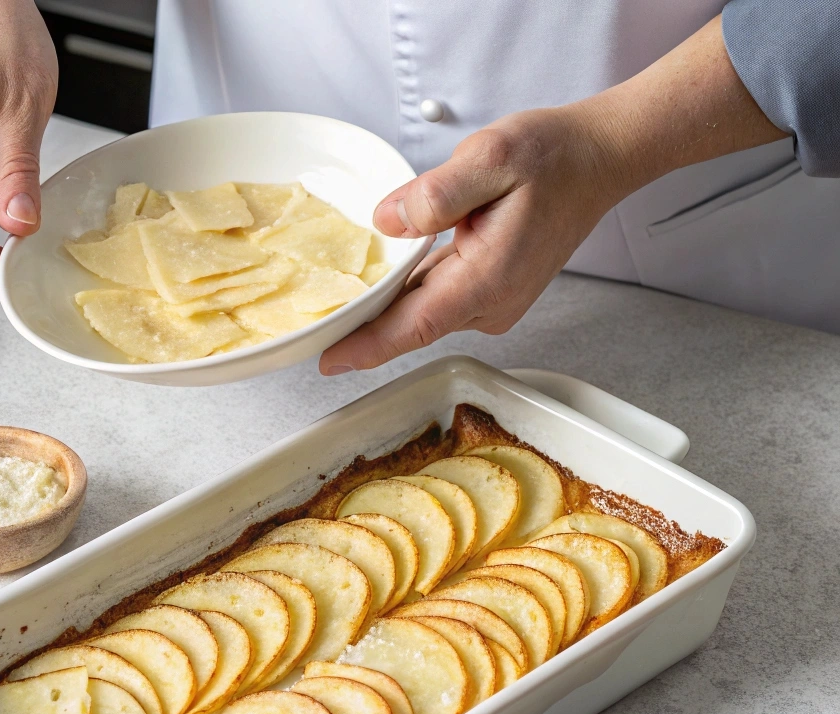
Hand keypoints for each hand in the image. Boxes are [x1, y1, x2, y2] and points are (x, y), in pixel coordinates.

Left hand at [319, 15, 785, 374]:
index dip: (369, 346)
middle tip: (313, 324)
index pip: (415, 325)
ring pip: (423, 313)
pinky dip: (408, 294)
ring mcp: (492, 303)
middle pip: (411, 325)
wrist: (597, 161)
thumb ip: (436, 193)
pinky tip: (382, 280)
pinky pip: (437, 300)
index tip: (329, 361)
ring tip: (337, 302)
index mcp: (487, 277)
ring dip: (385, 309)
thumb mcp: (491, 156)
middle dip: (363, 328)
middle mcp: (490, 303)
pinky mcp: (490, 294)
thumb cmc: (553, 158)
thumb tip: (387, 222)